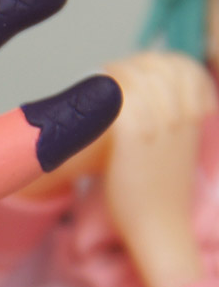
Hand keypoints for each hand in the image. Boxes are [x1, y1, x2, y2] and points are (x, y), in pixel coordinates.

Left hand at [103, 51, 215, 286]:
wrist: (158, 224)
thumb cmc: (159, 192)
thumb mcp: (174, 150)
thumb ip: (167, 124)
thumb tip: (145, 104)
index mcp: (194, 116)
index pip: (180, 67)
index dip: (153, 62)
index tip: (131, 67)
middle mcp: (180, 116)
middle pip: (156, 67)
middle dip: (131, 64)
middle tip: (108, 71)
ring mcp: (159, 124)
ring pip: (137, 77)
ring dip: (114, 73)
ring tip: (96, 80)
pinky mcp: (136, 134)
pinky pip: (119, 96)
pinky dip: (104, 90)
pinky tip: (92, 97)